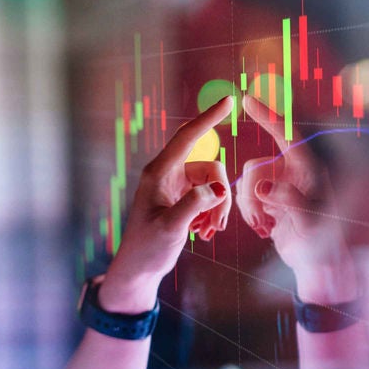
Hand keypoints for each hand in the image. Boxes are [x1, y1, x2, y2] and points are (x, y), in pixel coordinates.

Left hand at [106, 96, 232, 290]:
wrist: (139, 268)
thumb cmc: (147, 248)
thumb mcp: (170, 228)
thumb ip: (193, 206)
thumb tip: (217, 190)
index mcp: (158, 173)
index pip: (187, 137)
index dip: (209, 118)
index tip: (228, 100)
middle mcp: (167, 174)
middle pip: (210, 169)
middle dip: (220, 195)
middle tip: (217, 226)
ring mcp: (176, 186)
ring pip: (214, 184)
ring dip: (218, 209)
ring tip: (208, 234)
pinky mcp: (183, 198)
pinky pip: (210, 196)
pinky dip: (212, 214)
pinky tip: (203, 233)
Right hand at [235, 94, 356, 302]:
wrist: (313, 264)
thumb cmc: (320, 244)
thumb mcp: (310, 225)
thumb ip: (289, 202)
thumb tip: (263, 187)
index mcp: (310, 170)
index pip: (288, 135)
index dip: (267, 116)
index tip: (247, 99)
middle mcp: (294, 172)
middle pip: (256, 167)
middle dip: (252, 196)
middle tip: (263, 224)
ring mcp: (279, 184)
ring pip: (246, 182)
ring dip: (250, 208)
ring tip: (265, 228)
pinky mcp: (268, 197)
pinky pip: (244, 195)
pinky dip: (248, 212)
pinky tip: (264, 229)